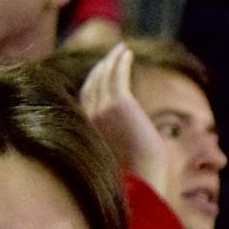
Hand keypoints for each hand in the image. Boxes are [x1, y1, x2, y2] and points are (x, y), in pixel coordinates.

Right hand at [80, 44, 170, 201]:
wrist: (143, 179)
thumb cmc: (137, 174)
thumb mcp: (122, 154)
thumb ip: (118, 139)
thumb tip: (132, 137)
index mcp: (88, 128)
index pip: (85, 97)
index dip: (93, 82)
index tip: (102, 71)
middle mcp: (91, 115)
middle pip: (92, 83)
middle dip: (101, 67)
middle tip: (111, 56)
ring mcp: (103, 108)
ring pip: (104, 75)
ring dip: (112, 59)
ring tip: (122, 49)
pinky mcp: (120, 102)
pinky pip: (118, 75)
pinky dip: (120, 61)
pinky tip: (127, 53)